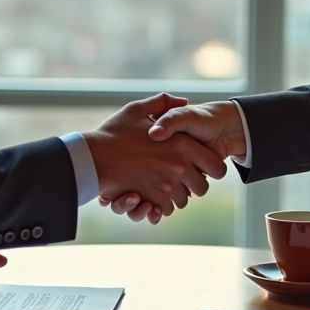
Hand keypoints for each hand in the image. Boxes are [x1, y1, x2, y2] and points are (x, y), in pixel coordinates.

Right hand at [83, 93, 227, 218]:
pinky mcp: (152, 199)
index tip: (202, 167)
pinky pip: (166, 209)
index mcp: (182, 145)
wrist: (93, 156)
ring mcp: (166, 186)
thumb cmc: (113, 133)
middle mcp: (178, 167)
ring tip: (164, 186)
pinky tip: (152, 195)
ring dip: (176, 196)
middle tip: (183, 180)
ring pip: (184, 200)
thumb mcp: (136, 110)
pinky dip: (161, 206)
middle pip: (203, 188)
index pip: (216, 168)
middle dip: (194, 186)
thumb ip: (163, 103)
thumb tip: (183, 100)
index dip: (212, 169)